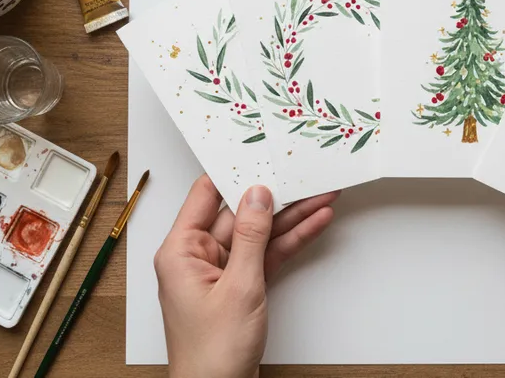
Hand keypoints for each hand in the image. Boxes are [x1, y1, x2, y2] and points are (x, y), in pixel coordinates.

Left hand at [155, 175, 338, 377]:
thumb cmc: (212, 353)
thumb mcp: (239, 286)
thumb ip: (251, 237)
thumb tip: (258, 195)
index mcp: (181, 250)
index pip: (206, 195)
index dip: (233, 172)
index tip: (258, 152)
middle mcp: (198, 256)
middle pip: (241, 213)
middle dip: (277, 197)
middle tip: (305, 176)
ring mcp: (221, 271)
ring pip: (260, 234)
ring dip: (292, 218)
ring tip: (323, 196)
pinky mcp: (241, 285)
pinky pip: (267, 255)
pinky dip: (290, 242)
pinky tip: (314, 224)